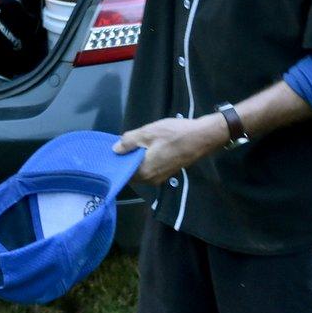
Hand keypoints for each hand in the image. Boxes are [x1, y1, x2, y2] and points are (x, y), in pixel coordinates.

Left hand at [113, 115, 228, 185]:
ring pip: (142, 169)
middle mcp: (151, 179)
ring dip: (136, 159)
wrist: (202, 137)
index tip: (109, 151)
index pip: (122, 171)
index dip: (116, 161)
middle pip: (132, 172)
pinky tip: (146, 147)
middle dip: (125, 159)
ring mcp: (161, 177)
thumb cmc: (174, 134)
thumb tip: (115, 150)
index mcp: (144, 172)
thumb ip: (129, 142)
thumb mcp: (148, 133)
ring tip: (131, 143)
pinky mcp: (168, 172)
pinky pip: (151, 167)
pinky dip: (146, 159)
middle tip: (120, 144)